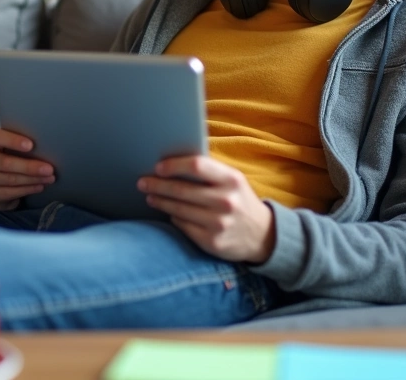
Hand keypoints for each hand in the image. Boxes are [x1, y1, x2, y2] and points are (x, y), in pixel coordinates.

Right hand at [0, 129, 54, 209]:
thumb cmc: (10, 160)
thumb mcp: (13, 149)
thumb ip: (22, 146)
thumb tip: (46, 146)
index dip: (13, 141)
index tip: (31, 145)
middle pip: (5, 163)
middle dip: (30, 166)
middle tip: (49, 169)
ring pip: (10, 179)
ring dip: (32, 179)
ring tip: (49, 178)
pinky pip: (9, 192)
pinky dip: (27, 190)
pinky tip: (39, 187)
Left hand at [138, 156, 275, 263]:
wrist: (262, 235)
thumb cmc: (240, 201)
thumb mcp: (234, 181)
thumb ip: (210, 172)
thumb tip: (173, 163)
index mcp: (232, 180)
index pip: (197, 166)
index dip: (174, 165)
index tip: (158, 167)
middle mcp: (226, 201)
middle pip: (182, 190)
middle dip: (157, 185)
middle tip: (143, 182)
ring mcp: (219, 223)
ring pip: (178, 209)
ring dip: (160, 201)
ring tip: (150, 197)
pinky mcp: (212, 242)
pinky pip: (183, 225)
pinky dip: (173, 217)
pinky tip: (168, 212)